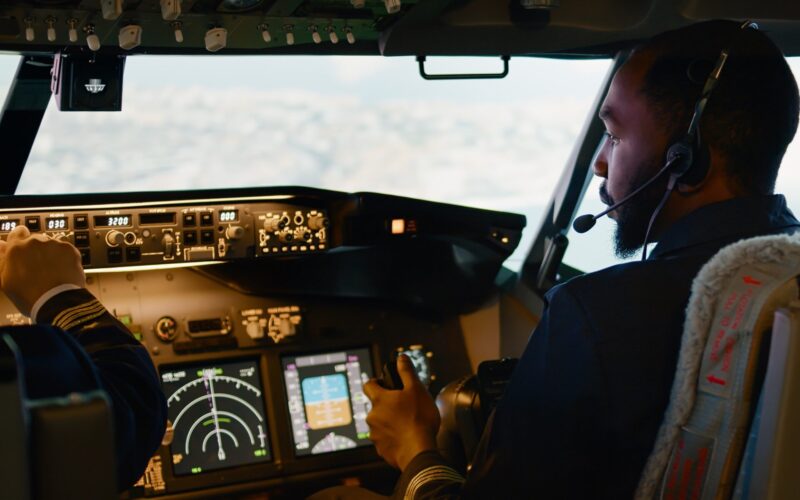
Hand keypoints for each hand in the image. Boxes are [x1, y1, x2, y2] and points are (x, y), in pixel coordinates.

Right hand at [0, 225, 84, 315]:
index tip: (24, 249)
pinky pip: (66, 250)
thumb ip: (2, 260)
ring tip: (51, 273)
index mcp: (16, 248)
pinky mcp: (70, 250)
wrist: (57, 302)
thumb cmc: (29, 296)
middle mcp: (35, 241)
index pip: (17, 233)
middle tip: (38, 269)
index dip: (20, 240)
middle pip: (35, 241)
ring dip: (51, 255)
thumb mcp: (6, 280)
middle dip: (36, 251)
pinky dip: (65, 258)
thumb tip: (1, 245)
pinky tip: (62, 272)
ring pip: (51, 246)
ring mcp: (54, 244)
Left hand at [363, 354, 440, 470]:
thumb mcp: (416, 389)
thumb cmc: (419, 419)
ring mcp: (375, 434)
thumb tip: (401, 358)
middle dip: (388, 405)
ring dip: (390, 422)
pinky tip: (406, 438)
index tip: (384, 384)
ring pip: (380, 424)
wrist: (419, 451)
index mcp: (379, 400)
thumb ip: (407, 372)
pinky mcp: (381, 449)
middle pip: (376, 406)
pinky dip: (393, 438)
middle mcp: (372, 416)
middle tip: (405, 407)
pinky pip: (385, 440)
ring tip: (407, 424)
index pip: (368, 385)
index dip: (376, 382)